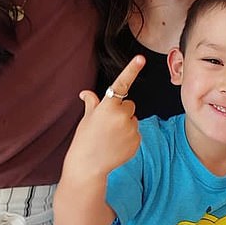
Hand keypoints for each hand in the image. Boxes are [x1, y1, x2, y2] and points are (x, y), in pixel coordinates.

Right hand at [68, 55, 144, 175]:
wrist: (88, 166)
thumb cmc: (84, 140)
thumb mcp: (87, 119)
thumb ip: (92, 104)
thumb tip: (86, 94)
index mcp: (107, 106)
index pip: (121, 84)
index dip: (132, 69)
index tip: (141, 58)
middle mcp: (121, 115)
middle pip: (129, 105)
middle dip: (121, 110)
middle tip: (107, 124)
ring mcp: (131, 129)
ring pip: (133, 119)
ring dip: (125, 124)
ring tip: (111, 137)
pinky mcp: (137, 140)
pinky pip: (136, 132)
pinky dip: (129, 136)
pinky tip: (117, 145)